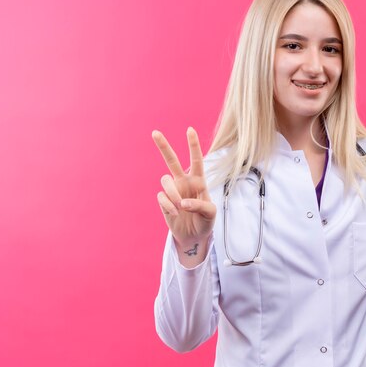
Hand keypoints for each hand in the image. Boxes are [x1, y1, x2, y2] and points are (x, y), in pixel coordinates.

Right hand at [152, 127, 215, 261]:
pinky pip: (161, 197)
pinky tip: (175, 214)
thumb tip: (182, 202)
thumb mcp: (210, 214)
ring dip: (173, 193)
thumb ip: (200, 205)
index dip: (193, 145)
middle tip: (155, 132)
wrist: (194, 236)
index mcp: (198, 181)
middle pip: (172, 161)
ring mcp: (172, 190)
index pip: (196, 160)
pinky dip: (168, 205)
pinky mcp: (163, 201)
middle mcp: (184, 182)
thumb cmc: (205, 221)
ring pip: (165, 180)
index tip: (190, 130)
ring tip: (181, 207)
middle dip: (164, 147)